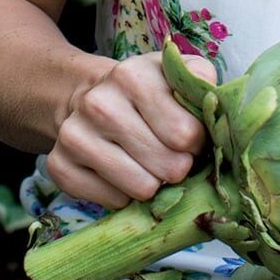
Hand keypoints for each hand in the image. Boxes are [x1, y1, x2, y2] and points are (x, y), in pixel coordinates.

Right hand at [46, 52, 215, 207]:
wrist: (86, 97)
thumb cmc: (146, 94)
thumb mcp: (176, 76)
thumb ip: (202, 87)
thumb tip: (219, 111)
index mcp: (133, 77)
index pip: (186, 134)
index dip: (197, 143)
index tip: (191, 139)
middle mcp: (99, 104)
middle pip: (168, 166)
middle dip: (179, 167)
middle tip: (173, 158)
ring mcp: (74, 136)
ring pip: (142, 189)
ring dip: (155, 184)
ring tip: (150, 166)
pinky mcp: (60, 166)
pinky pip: (114, 203)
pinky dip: (125, 195)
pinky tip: (122, 173)